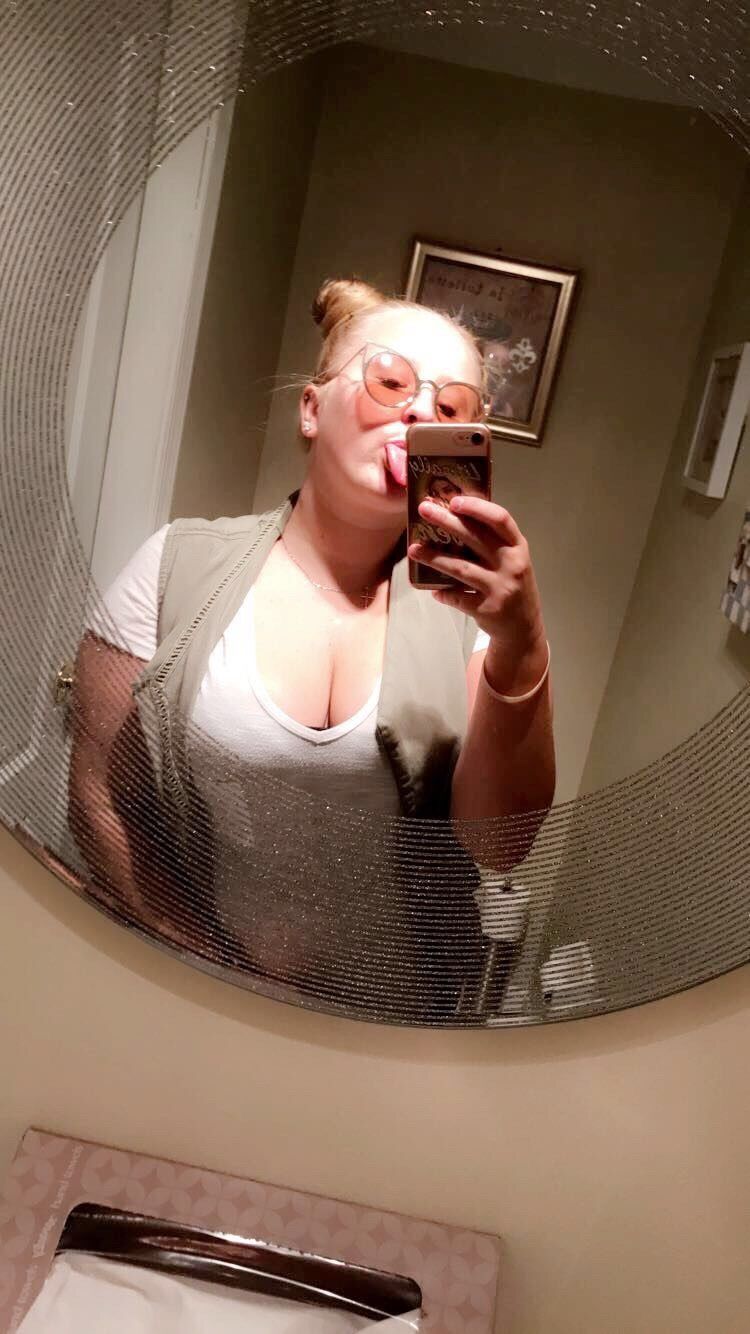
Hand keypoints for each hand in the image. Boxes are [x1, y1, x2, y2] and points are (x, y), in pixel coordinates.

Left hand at [407, 494, 547, 694]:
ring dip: (434, 557)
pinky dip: (442, 592)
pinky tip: (430, 588)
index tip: (454, 500)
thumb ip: (492, 543)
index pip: (501, 519)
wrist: (523, 629)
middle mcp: (512, 565)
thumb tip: (454, 517)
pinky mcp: (487, 610)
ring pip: (461, 568)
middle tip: (423, 509)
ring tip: (414, 549)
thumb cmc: (512, 585)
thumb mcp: (511, 560)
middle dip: (446, 521)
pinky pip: (457, 597)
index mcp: (518, 547)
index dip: (477, 508)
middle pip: (475, 538)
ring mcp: (500, 589)